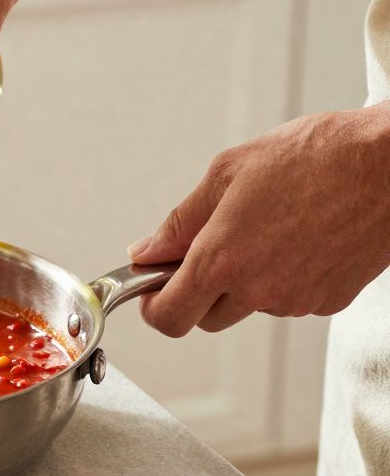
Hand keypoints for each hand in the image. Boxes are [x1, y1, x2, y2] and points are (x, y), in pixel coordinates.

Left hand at [129, 104, 389, 335]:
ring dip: (245, 282)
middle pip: (206, 317)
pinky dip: (284, 278)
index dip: (154, 306)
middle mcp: (257, 290)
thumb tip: (146, 252)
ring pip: (250, 307)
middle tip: (211, 247)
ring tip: (268, 229)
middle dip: (199, 290)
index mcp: (222, 260)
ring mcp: (296, 300)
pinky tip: (300, 238)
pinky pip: (290, 300)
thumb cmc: (315, 157)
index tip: (154, 287)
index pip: (168, 318)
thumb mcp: (227, 174)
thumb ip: (180, 222)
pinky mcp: (329, 302)